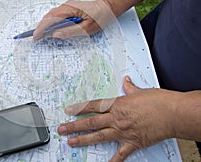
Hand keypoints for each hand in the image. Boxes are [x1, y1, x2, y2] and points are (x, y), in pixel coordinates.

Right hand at [33, 0, 115, 39]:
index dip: (42, 28)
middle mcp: (66, 6)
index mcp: (70, 9)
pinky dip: (51, 22)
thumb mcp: (86, 28)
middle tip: (35, 37)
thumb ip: (70, 31)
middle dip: (41, 26)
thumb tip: (55, 35)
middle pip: (49, 16)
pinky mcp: (69, 9)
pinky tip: (50, 29)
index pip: (51, 19)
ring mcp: (67, 6)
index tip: (36, 36)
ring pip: (52, 15)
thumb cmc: (99, 17)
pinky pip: (56, 15)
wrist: (107, 8)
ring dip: (45, 24)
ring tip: (40, 34)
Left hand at [57, 76, 178, 161]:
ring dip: (84, 139)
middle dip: (74, 126)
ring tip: (71, 142)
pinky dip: (113, 161)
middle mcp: (117, 118)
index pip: (93, 106)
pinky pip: (120, 154)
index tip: (68, 110)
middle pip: (91, 122)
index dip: (79, 108)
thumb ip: (130, 87)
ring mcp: (123, 131)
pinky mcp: (133, 142)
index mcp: (117, 104)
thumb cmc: (158, 100)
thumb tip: (126, 81)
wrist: (173, 113)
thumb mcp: (141, 91)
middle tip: (62, 129)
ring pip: (99, 136)